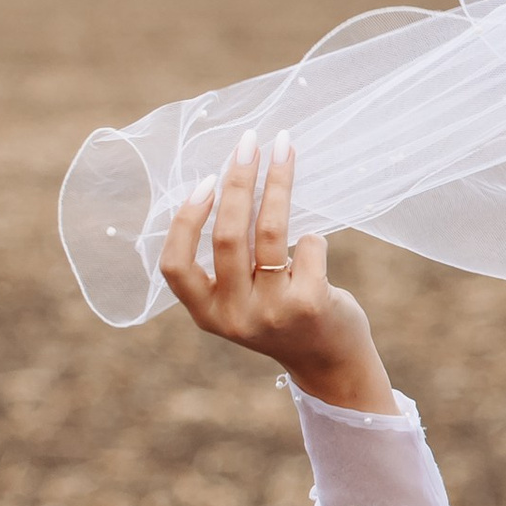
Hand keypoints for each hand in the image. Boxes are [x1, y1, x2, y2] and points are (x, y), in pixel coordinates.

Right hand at [159, 133, 396, 415]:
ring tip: (285, 148)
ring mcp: (273, 312)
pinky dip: (312, 237)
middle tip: (249, 142)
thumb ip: (229, 263)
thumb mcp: (241, 300)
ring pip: (270, 232)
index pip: (174, 266)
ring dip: (279, 182)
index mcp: (206, 313)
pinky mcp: (310, 304)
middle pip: (227, 236)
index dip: (186, 221)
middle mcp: (234, 316)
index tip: (204, 181)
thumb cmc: (282, 315)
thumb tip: (230, 182)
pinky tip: (313, 244)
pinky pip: (308, 246)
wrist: (332, 363)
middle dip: (239, 180)